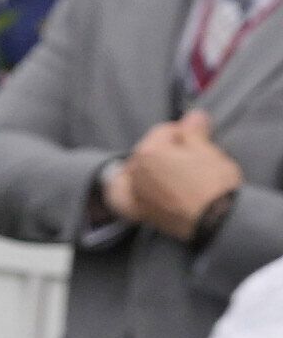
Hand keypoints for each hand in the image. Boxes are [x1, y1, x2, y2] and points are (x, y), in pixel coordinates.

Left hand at [120, 112, 246, 239]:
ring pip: (136, 170)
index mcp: (149, 151)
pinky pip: (120, 196)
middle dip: (166, 151)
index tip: (198, 140)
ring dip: (148, 168)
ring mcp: (133, 191)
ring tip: (170, 173)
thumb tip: (194, 116)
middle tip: (190, 159)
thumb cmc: (214, 184)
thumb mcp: (207, 151)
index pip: (164, 131)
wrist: (216, 221)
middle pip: (149, 151)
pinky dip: (123, 190)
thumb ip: (194, 131)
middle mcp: (135, 170)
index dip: (183, 133)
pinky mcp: (137, 211)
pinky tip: (130, 187)